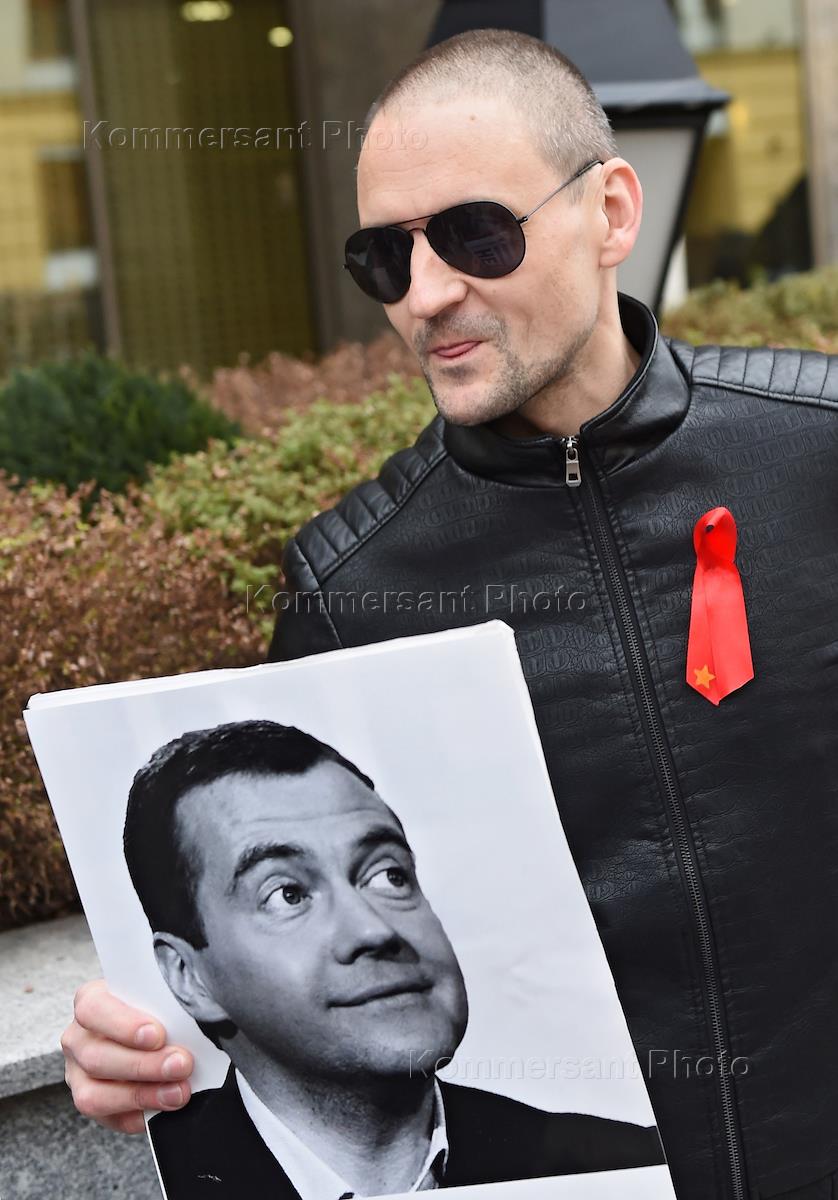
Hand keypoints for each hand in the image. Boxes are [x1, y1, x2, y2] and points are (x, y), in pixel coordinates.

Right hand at [61, 979, 193, 1133]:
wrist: (157, 1028)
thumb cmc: (157, 1005)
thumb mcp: (158, 995)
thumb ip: (166, 1004)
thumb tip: (191, 1016)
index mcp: (90, 1001)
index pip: (92, 1010)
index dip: (123, 1025)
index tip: (158, 1035)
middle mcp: (77, 1039)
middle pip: (96, 1057)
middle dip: (144, 1065)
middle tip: (181, 1065)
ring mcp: (78, 1075)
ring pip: (94, 1095)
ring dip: (142, 1095)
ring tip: (178, 1092)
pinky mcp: (91, 1102)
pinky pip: (108, 1119)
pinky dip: (139, 1115)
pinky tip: (165, 1109)